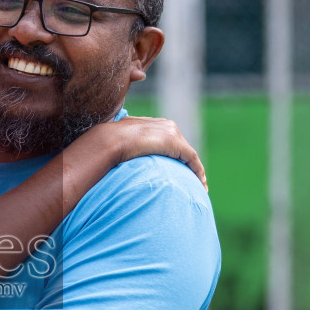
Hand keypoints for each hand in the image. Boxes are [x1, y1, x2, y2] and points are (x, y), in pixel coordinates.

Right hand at [84, 116, 205, 189]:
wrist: (111, 140)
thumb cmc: (108, 144)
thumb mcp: (118, 144)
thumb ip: (125, 149)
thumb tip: (118, 161)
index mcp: (153, 124)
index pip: (169, 140)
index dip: (173, 155)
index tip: (174, 168)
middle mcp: (166, 125)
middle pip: (181, 147)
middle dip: (186, 163)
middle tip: (189, 179)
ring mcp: (172, 133)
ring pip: (188, 154)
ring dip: (194, 170)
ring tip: (199, 186)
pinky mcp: (175, 143)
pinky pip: (192, 159)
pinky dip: (198, 172)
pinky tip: (201, 186)